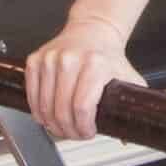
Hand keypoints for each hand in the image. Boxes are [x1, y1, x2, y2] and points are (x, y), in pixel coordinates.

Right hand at [25, 17, 144, 139]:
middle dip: (68, 130)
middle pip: (62, 110)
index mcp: (95, 64)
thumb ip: (133, 105)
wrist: (93, 31)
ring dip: (52, 124)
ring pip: (45, 106)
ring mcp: (50, 59)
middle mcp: (70, 59)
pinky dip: (38, 111)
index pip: (82, 107)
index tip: (88, 133)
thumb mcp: (128, 78)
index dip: (83, 127)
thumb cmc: (109, 57)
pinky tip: (47, 116)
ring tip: (62, 128)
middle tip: (75, 134)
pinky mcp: (36, 60)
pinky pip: (32, 95)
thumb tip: (129, 135)